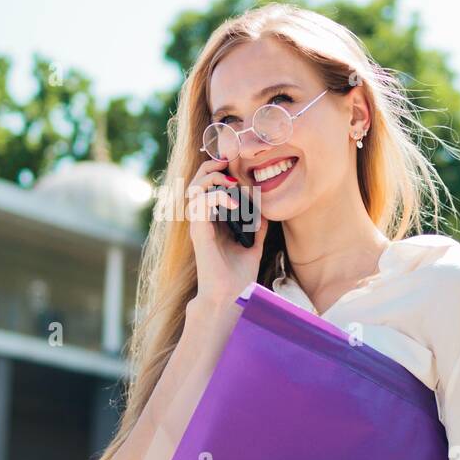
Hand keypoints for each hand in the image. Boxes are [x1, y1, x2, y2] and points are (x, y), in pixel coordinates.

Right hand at [185, 157, 268, 305]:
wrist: (230, 296)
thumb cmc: (238, 276)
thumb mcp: (252, 245)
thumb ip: (256, 228)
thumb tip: (265, 212)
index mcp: (212, 222)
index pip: (207, 187)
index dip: (217, 171)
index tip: (234, 165)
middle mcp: (203, 221)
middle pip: (196, 182)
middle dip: (210, 167)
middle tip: (228, 163)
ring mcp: (199, 226)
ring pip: (194, 189)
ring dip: (212, 179)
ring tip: (231, 182)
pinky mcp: (199, 232)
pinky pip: (201, 204)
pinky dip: (218, 196)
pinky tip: (235, 203)